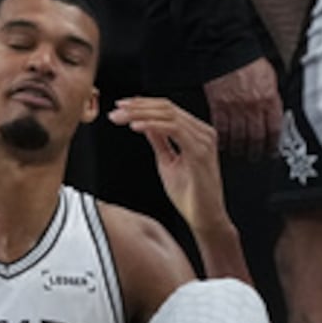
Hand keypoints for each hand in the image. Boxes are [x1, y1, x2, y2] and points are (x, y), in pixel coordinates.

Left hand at [108, 97, 228, 235]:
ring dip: (141, 114)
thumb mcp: (167, 162)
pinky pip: (173, 130)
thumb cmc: (190, 195)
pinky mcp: (200, 152)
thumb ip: (159, 141)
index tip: (122, 107)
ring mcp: (203, 140)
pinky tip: (136, 126)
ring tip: (122, 117)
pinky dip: (152, 126)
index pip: (168, 109)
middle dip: (138, 107)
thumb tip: (147, 124)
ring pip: (169, 115)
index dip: (143, 104)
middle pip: (167, 108)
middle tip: (116, 110)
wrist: (204, 218)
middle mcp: (202, 133)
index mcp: (196, 133)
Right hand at [203, 58, 282, 160]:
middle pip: (255, 138)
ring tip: (239, 152)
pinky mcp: (218, 107)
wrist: (228, 49)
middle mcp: (252, 106)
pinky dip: (223, 139)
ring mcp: (234, 108)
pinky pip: (221, 129)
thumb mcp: (270, 77)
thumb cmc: (248, 61)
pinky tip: (224, 143)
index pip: (274, 129)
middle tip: (254, 156)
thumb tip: (274, 113)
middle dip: (255, 151)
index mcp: (268, 98)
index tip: (271, 151)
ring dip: (239, 148)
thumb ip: (272, 97)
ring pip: (238, 137)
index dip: (273, 144)